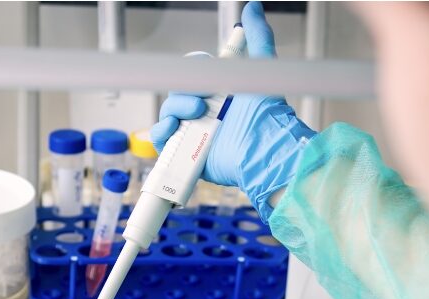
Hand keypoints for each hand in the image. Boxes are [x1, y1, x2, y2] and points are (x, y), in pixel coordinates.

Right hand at [149, 1, 315, 220]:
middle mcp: (204, 112)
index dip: (195, 70)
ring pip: (168, 113)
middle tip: (204, 99)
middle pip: (177, 93)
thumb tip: (253, 6)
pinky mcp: (185, 154)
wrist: (264, 148)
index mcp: (218, 93)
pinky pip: (161, 138)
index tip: (208, 72)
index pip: (192, 74)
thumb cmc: (267, 115)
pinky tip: (174, 127)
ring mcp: (194, 133)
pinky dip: (162, 131)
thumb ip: (258, 36)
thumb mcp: (263, 67)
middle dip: (186, 92)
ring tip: (196, 113)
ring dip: (176, 109)